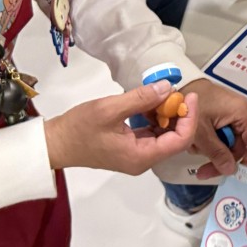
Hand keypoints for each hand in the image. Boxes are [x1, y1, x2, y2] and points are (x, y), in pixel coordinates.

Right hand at [44, 82, 197, 173]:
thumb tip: (168, 87)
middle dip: (179, 113)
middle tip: (175, 91)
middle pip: (175, 138)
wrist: (55, 143)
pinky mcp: (131, 148)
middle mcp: (143, 160)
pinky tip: (149, 102)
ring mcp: (137, 155)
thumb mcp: (109, 108)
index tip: (189, 95)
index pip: (180, 140)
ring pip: (164, 134)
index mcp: (141, 156)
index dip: (190, 117)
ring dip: (167, 114)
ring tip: (161, 93)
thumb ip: (141, 98)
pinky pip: (152, 133)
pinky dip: (155, 117)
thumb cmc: (79, 128)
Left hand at [180, 79, 246, 179]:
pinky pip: (219, 134)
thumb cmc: (190, 106)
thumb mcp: (202, 133)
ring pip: (227, 142)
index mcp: (242, 114)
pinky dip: (208, 141)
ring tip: (193, 147)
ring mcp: (229, 113)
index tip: (233, 174)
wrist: (174, 88)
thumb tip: (231, 171)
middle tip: (202, 172)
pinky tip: (195, 140)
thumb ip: (217, 153)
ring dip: (211, 150)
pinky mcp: (219, 114)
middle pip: (238, 146)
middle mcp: (240, 113)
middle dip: (221, 159)